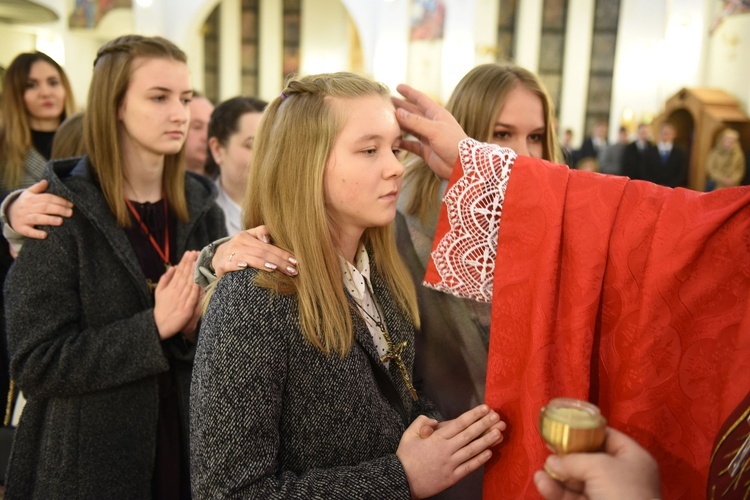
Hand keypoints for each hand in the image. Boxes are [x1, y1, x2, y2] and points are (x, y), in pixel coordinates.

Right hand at [6, 180, 73, 238]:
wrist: (9, 214)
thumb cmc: (25, 203)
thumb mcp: (28, 193)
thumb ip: (38, 187)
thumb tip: (46, 181)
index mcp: (31, 199)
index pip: (47, 198)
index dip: (59, 201)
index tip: (70, 204)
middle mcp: (27, 208)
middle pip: (44, 208)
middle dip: (58, 209)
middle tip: (70, 213)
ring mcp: (24, 219)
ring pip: (37, 218)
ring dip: (49, 220)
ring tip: (61, 221)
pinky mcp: (21, 229)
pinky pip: (29, 232)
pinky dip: (36, 234)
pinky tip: (45, 235)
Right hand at [154, 251, 200, 339]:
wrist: (159, 326)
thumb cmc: (161, 308)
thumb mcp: (159, 291)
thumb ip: (165, 278)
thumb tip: (173, 267)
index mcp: (170, 287)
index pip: (179, 271)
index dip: (185, 262)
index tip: (190, 253)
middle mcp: (176, 291)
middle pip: (185, 275)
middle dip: (190, 263)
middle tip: (195, 252)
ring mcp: (182, 300)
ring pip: (189, 283)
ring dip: (194, 272)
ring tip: (198, 261)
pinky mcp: (187, 309)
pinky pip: (193, 296)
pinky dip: (196, 287)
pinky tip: (200, 280)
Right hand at [211, 225, 297, 277]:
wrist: (218, 256)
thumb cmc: (241, 247)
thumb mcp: (250, 237)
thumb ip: (262, 232)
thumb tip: (268, 238)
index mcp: (246, 236)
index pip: (268, 246)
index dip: (282, 253)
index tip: (295, 261)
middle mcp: (237, 244)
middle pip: (262, 252)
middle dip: (279, 262)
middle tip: (292, 270)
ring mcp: (228, 254)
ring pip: (248, 258)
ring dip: (262, 263)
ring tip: (275, 268)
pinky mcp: (221, 266)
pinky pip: (229, 264)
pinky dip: (236, 265)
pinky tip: (245, 267)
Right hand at [392, 84, 467, 179]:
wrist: (461, 166)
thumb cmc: (452, 143)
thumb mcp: (434, 129)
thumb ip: (415, 121)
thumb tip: (398, 112)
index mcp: (436, 114)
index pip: (420, 99)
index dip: (409, 93)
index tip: (398, 86)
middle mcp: (431, 124)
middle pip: (413, 112)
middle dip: (401, 107)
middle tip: (387, 103)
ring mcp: (428, 137)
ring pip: (410, 128)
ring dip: (399, 124)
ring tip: (386, 120)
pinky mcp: (425, 150)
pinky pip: (410, 145)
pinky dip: (402, 143)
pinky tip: (393, 141)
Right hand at [397, 404, 505, 497]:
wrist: (402, 480)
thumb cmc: (405, 457)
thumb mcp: (408, 434)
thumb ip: (421, 423)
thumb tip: (435, 421)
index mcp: (436, 438)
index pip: (459, 423)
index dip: (473, 415)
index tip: (485, 408)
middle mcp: (446, 449)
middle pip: (469, 434)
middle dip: (484, 424)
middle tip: (497, 416)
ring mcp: (450, 464)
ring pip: (472, 450)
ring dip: (487, 440)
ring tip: (499, 433)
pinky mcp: (452, 477)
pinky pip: (469, 467)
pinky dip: (480, 460)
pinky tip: (489, 453)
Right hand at [533, 427, 660, 499]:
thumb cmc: (624, 495)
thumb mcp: (599, 466)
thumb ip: (573, 459)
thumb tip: (552, 461)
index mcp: (633, 459)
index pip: (608, 437)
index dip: (586, 431)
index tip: (564, 428)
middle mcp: (621, 477)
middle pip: (589, 460)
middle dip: (567, 456)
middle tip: (550, 449)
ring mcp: (607, 496)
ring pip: (577, 481)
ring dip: (558, 475)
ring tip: (542, 470)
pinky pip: (572, 497)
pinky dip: (556, 491)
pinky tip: (542, 483)